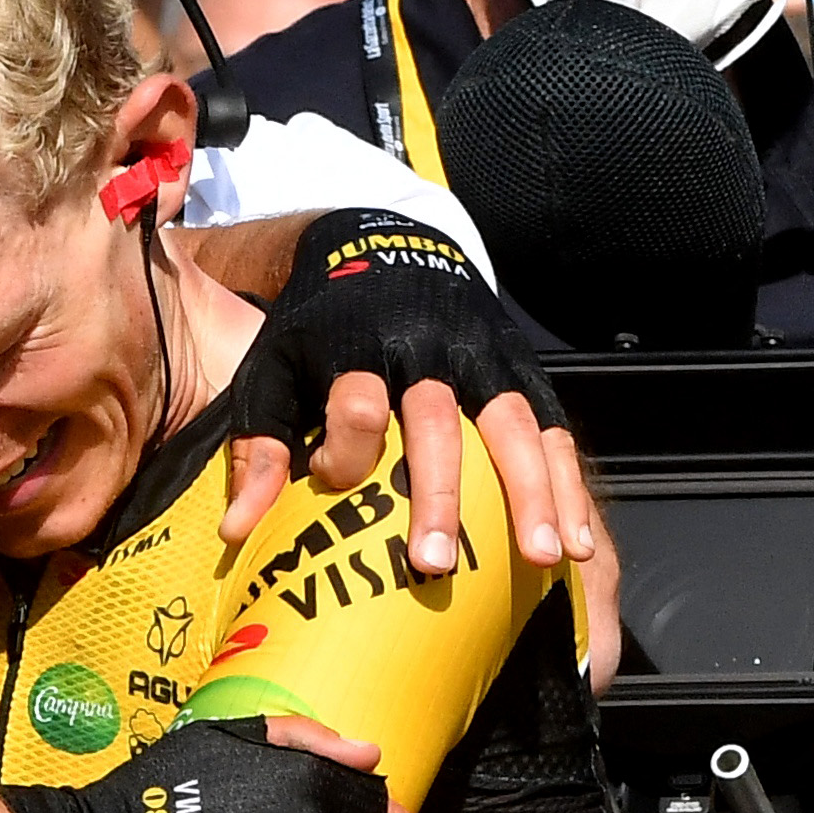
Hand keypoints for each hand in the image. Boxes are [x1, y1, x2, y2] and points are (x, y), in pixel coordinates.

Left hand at [220, 212, 598, 569]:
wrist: (384, 248)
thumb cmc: (319, 329)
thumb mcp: (274, 368)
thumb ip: (257, 445)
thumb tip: (236, 530)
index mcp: (355, 346)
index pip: (354, 400)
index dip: (344, 444)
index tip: (332, 481)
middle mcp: (423, 350)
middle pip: (436, 422)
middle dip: (437, 494)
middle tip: (433, 564)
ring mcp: (480, 358)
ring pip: (512, 425)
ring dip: (530, 492)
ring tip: (542, 555)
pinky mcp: (518, 367)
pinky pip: (552, 426)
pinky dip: (567, 482)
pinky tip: (576, 541)